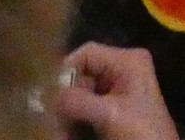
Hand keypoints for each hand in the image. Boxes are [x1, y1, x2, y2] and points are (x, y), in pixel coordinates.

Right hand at [54, 43, 179, 139]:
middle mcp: (123, 69)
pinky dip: (75, 120)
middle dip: (65, 95)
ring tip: (57, 127)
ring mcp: (119, 89)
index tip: (45, 92)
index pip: (88, 53)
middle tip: (47, 115)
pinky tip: (67, 133)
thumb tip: (44, 95)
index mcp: (128, 61)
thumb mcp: (109, 115)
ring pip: (82, 93)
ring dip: (67, 111)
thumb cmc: (140, 133)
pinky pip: (87, 108)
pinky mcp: (114, 110)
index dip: (65, 69)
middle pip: (83, 73)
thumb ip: (77, 101)